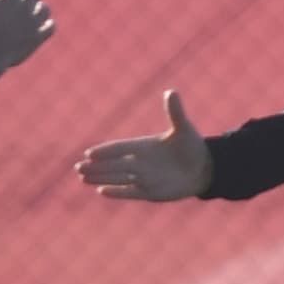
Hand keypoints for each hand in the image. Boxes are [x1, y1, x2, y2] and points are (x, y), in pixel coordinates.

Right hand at [74, 91, 214, 201]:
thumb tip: (171, 91)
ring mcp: (144, 177)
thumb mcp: (183, 129)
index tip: (90, 153)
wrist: (205, 168)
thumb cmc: (193, 146)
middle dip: (97, 167)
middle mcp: (141, 162)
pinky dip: (117, 192)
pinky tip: (102, 191)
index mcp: (145, 146)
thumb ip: (175, 112)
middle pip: (113, 164)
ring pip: (117, 178)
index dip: (107, 150)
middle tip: (78, 167)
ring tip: (82, 178)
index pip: (121, 148)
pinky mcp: (150, 192)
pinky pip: (130, 192)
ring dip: (101, 178)